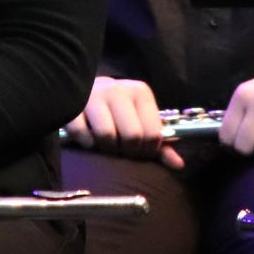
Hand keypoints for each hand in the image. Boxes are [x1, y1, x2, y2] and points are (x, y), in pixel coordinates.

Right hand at [64, 76, 182, 169]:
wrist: (86, 88)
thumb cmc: (118, 110)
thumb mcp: (141, 120)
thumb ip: (160, 144)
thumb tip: (179, 165)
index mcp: (141, 92)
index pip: (152, 134)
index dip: (147, 151)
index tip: (139, 152)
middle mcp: (119, 90)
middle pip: (132, 136)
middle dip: (127, 152)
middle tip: (122, 151)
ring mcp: (95, 95)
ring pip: (107, 136)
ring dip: (107, 149)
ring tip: (106, 146)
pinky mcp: (74, 104)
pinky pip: (81, 133)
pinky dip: (86, 143)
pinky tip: (89, 141)